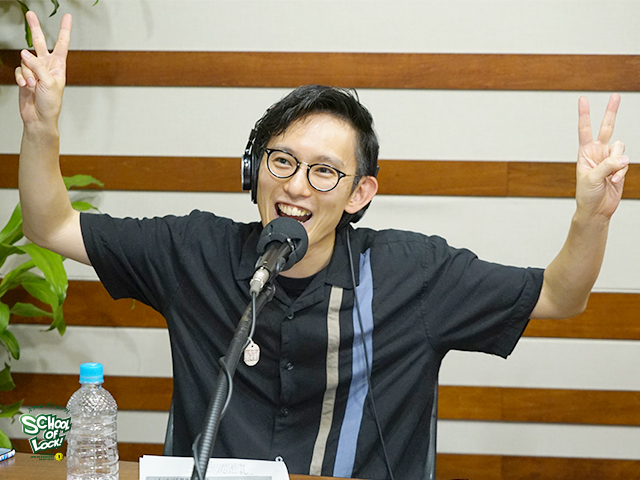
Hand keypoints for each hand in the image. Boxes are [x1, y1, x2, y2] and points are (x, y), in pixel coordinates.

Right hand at [14, 11, 71, 126]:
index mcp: (59, 66)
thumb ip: (38, 66)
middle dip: (34, 28)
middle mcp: (47, 65)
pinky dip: (21, 78)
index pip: (62, 44)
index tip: (67, 17)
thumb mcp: (49, 83)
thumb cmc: (51, 103)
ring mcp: (34, 70)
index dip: (64, 30)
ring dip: (27, 73)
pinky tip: (25, 86)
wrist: (39, 117)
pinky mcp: (24, 76)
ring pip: (25, 60)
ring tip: (32, 85)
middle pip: (39, 42)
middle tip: (30, 14)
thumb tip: (25, 53)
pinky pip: (19, 70)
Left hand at [576, 93, 628, 219]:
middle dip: (611, 112)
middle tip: (616, 95)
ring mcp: (610, 159)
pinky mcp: (620, 167)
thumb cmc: (587, 195)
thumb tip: (623, 157)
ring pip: (621, 148)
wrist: (597, 209)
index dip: (585, 114)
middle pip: (606, 128)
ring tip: (610, 176)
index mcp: (585, 152)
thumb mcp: (592, 179)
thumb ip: (606, 166)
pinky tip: (614, 181)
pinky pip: (626, 162)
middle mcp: (598, 152)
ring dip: (618, 162)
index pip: (584, 130)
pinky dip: (621, 172)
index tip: (583, 99)